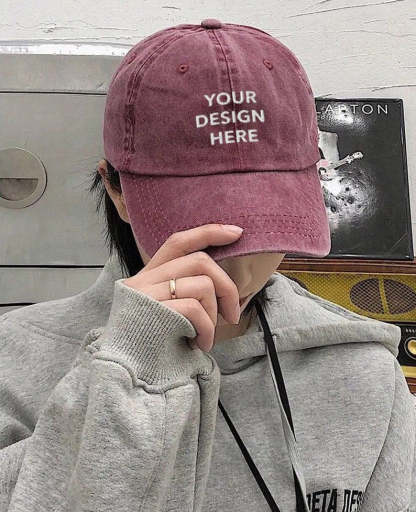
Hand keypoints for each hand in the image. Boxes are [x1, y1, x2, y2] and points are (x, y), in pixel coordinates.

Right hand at [122, 223, 243, 351]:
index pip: (179, 242)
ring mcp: (146, 293)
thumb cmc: (151, 347)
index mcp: (149, 276)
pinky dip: (206, 329)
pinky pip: (194, 308)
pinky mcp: (152, 310)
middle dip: (226, 286)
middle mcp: (144, 279)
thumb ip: (183, 292)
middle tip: (232, 314)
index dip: (209, 232)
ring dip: (214, 315)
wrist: (125, 377)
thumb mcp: (166, 313)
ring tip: (206, 337)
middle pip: (199, 261)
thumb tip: (222, 286)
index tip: (237, 232)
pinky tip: (200, 345)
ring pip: (202, 285)